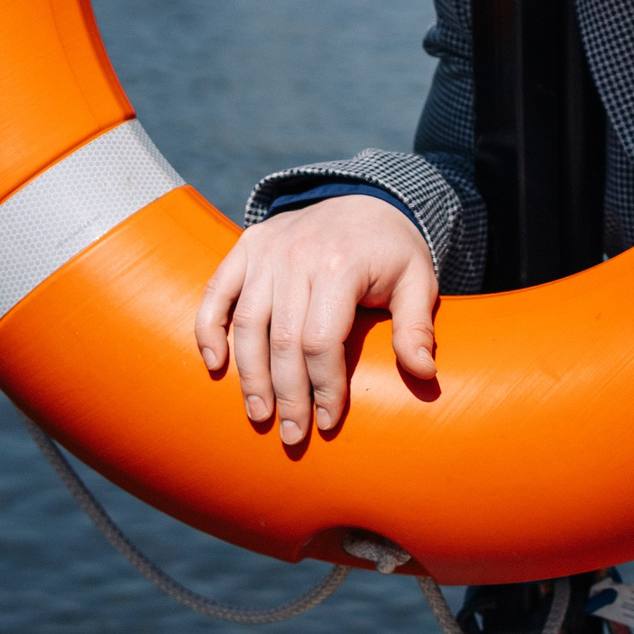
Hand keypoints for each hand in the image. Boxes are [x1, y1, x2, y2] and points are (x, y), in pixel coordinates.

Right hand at [193, 195, 437, 443]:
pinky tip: (215, 364)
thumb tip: (424, 374)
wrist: (366, 199)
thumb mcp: (419, 282)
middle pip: (282, 340)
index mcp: (340, 265)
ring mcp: (267, 249)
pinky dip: (208, 327)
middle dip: (286, 395)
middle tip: (292, 435)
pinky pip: (217, 290)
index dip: (323, 388)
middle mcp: (297, 254)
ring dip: (249, 375)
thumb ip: (417, 327)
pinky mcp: (247, 246)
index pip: (322, 342)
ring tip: (259, 414)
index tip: (327, 422)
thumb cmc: (392, 251)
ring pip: (246, 323)